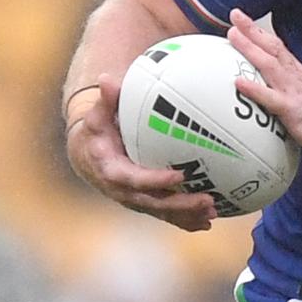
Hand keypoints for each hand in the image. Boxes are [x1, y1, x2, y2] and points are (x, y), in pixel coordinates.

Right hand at [65, 73, 217, 230]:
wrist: (88, 154)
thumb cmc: (97, 130)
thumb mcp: (98, 115)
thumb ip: (107, 100)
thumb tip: (107, 80)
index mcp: (111, 170)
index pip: (134, 179)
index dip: (155, 180)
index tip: (178, 175)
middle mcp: (123, 191)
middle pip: (153, 202)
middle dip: (179, 205)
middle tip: (207, 200)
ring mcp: (134, 199)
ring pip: (162, 211)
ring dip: (186, 215)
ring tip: (213, 212)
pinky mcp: (144, 203)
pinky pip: (165, 214)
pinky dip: (185, 220)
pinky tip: (208, 221)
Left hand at [227, 9, 301, 178]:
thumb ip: (296, 94)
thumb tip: (279, 95)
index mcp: (301, 75)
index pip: (279, 49)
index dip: (262, 34)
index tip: (245, 21)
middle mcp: (298, 78)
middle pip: (273, 48)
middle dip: (253, 30)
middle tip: (235, 14)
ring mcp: (296, 92)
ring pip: (269, 65)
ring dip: (250, 48)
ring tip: (232, 35)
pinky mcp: (295, 111)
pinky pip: (271, 98)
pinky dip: (254, 88)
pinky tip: (238, 82)